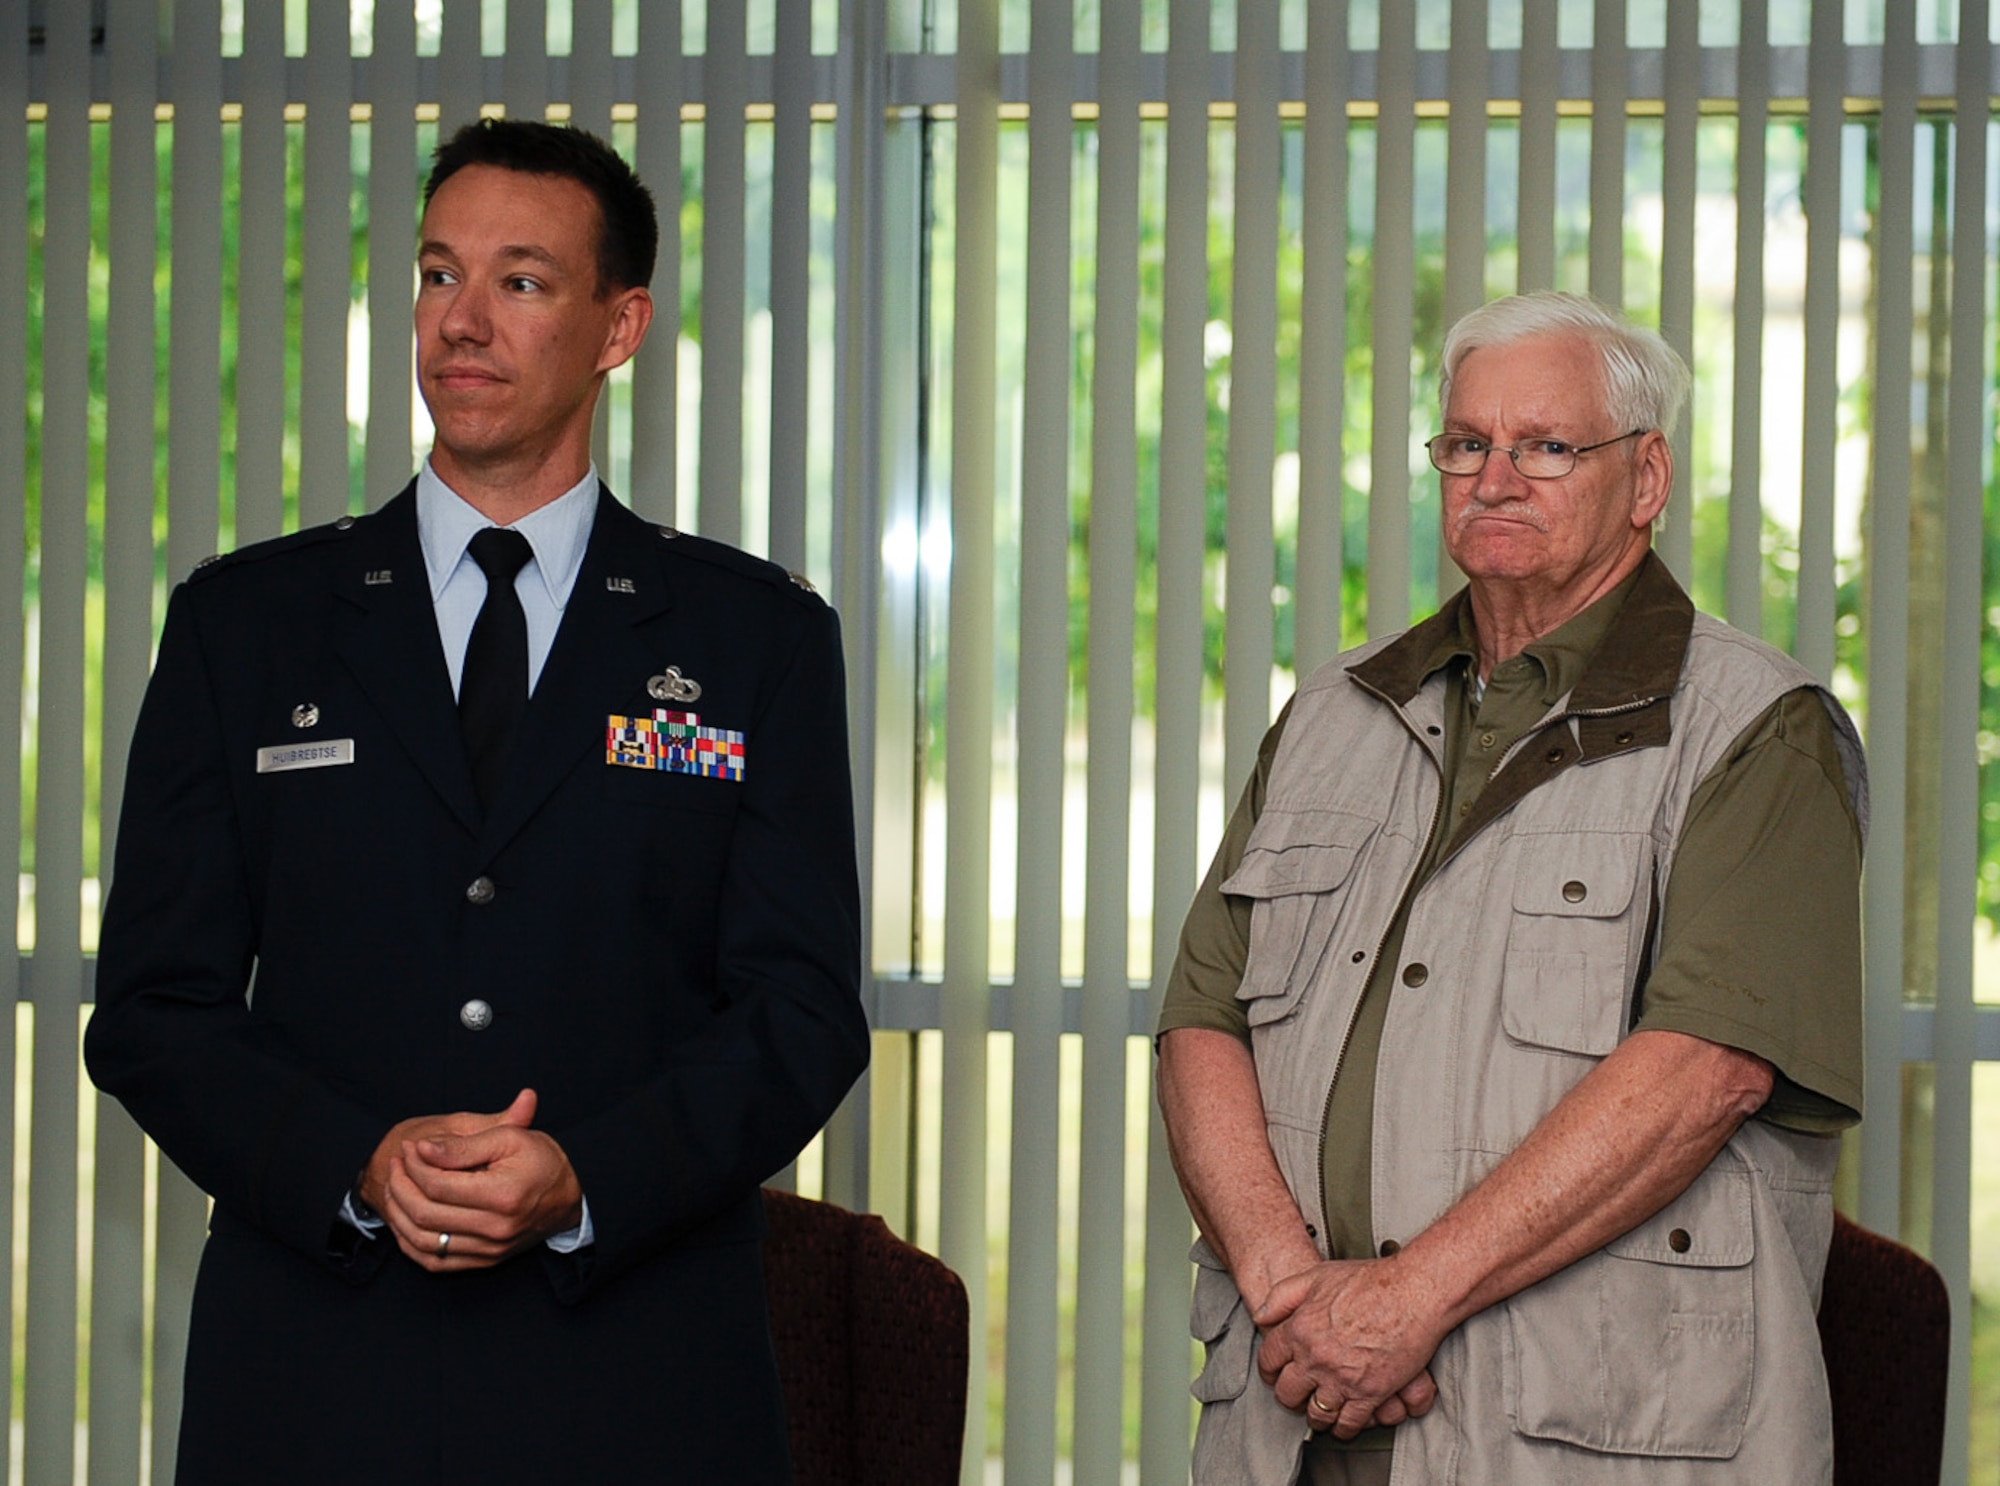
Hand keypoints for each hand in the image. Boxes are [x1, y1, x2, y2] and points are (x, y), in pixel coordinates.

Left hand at [368, 1090, 584, 1271]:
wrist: (569, 1198)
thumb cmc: (541, 1161)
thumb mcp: (509, 1138)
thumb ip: (464, 1144)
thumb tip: (423, 1149)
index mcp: (503, 1196)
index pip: (439, 1185)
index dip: (415, 1165)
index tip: (410, 1147)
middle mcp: (495, 1229)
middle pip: (425, 1214)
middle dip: (401, 1185)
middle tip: (398, 1163)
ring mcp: (488, 1250)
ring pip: (422, 1241)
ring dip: (399, 1214)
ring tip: (397, 1187)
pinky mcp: (483, 1262)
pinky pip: (433, 1261)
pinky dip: (410, 1242)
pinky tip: (406, 1218)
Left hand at [1253, 1258, 1443, 1438]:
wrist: (1412, 1293)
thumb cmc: (1370, 1281)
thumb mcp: (1317, 1276)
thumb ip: (1283, 1296)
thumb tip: (1261, 1315)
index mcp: (1299, 1329)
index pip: (1270, 1359)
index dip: (1269, 1370)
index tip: (1274, 1375)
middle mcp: (1315, 1357)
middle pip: (1288, 1393)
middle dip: (1290, 1397)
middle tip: (1296, 1397)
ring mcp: (1342, 1378)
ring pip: (1317, 1414)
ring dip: (1316, 1416)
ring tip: (1319, 1414)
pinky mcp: (1370, 1394)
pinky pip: (1349, 1423)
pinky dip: (1344, 1428)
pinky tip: (1344, 1425)